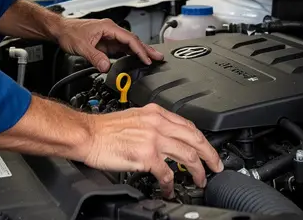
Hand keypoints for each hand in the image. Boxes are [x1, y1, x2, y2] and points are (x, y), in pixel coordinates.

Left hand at [54, 17, 162, 71]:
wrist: (61, 30)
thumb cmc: (70, 33)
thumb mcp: (82, 46)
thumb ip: (95, 57)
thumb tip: (106, 67)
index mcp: (108, 27)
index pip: (129, 39)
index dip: (140, 50)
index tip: (147, 59)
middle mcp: (111, 30)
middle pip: (133, 40)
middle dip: (146, 49)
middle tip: (159, 58)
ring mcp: (109, 36)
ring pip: (128, 45)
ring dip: (140, 52)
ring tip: (151, 60)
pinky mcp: (106, 43)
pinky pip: (121, 48)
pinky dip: (130, 54)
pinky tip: (136, 60)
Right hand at [81, 104, 222, 195]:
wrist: (87, 134)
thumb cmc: (104, 129)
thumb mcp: (134, 118)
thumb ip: (153, 125)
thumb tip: (167, 138)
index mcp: (155, 113)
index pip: (188, 125)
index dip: (202, 140)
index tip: (207, 150)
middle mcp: (157, 123)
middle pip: (195, 139)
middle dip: (210, 155)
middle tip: (216, 167)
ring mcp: (153, 139)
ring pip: (187, 156)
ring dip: (197, 171)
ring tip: (199, 181)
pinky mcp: (146, 155)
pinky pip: (167, 173)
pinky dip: (171, 184)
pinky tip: (170, 189)